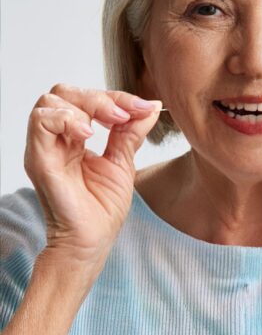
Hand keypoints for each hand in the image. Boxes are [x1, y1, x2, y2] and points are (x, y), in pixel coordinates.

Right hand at [23, 84, 161, 263]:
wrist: (92, 241)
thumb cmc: (102, 209)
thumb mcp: (123, 162)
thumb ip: (131, 132)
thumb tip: (150, 107)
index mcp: (73, 138)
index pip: (87, 99)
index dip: (117, 96)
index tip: (144, 106)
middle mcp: (55, 140)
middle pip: (64, 93)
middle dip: (100, 96)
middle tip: (125, 114)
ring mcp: (45, 148)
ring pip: (50, 102)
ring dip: (86, 105)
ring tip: (111, 122)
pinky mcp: (39, 160)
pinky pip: (41, 122)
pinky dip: (67, 119)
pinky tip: (89, 136)